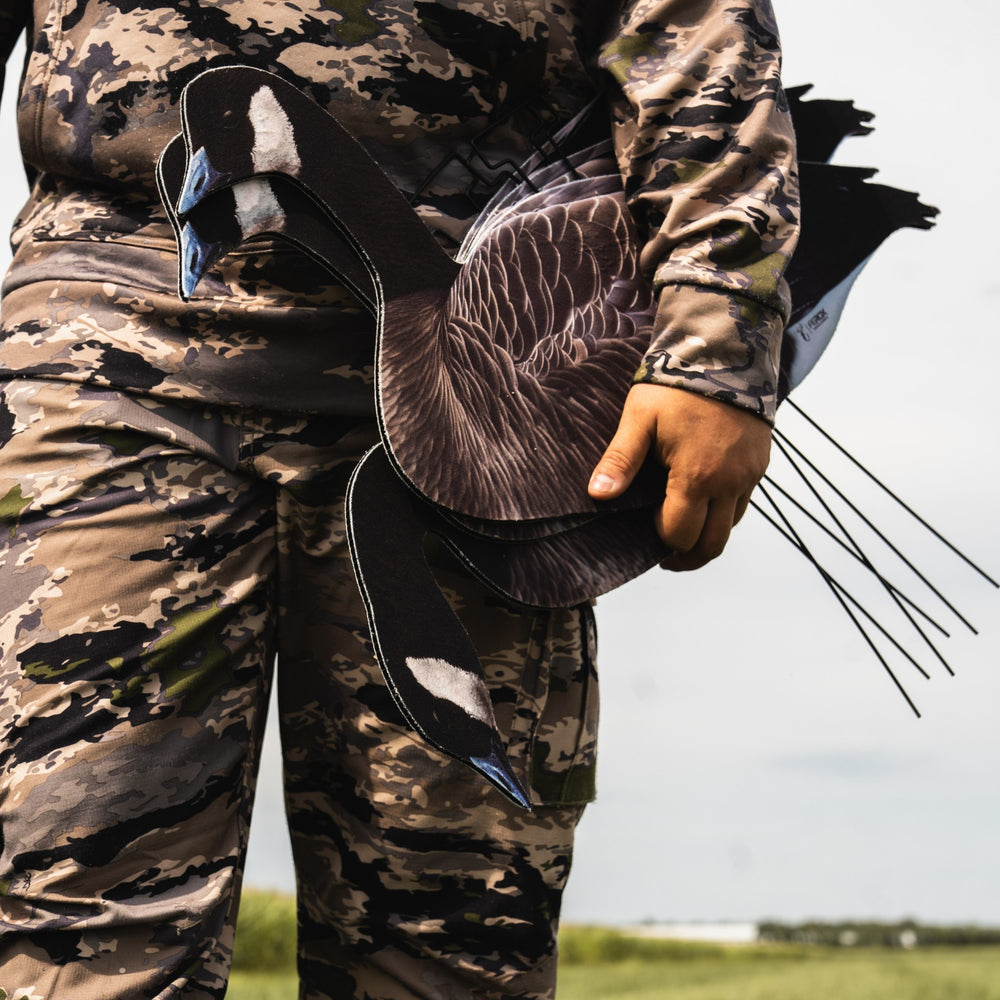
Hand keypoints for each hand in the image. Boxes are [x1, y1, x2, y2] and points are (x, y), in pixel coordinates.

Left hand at [588, 384, 770, 570]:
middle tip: (665, 554)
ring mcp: (749, 474)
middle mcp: (729, 482)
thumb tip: (597, 495)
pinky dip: (724, 513)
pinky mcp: (760, 463)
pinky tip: (703, 501)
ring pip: (731, 526)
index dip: (660, 541)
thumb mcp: (639, 419)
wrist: (725, 352)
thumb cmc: (678, 385)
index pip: (679, 534)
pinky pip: (744, 502)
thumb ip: (620, 461)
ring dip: (707, 535)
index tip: (646, 534)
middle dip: (687, 555)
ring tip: (682, 528)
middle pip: (712, 544)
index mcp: (697, 477)